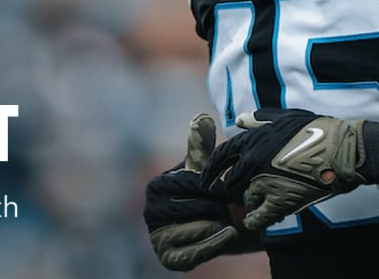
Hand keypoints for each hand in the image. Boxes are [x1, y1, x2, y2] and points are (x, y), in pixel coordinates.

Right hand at [144, 114, 240, 271]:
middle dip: (216, 206)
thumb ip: (202, 144)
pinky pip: (194, 254)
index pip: (190, 185)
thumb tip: (200, 119)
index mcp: (155, 186)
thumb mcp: (206, 165)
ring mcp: (157, 238)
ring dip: (217, 224)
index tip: (226, 187)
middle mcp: (150, 213)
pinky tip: (228, 234)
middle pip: (195, 208)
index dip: (211, 185)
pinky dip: (214, 244)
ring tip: (223, 218)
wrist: (217, 220)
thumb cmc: (208, 189)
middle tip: (226, 205)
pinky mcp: (169, 259)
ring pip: (197, 230)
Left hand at [201, 108, 378, 231]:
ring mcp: (264, 183)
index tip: (207, 179)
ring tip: (260, 202)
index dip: (210, 169)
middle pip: (229, 182)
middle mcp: (252, 161)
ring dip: (249, 202)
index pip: (220, 157)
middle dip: (232, 189)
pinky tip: (258, 219)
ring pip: (244, 200)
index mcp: (252, 140)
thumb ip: (259, 120)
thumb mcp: (286, 117)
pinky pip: (257, 218)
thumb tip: (240, 120)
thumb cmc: (317, 130)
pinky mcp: (279, 202)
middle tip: (240, 193)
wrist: (342, 151)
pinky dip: (255, 220)